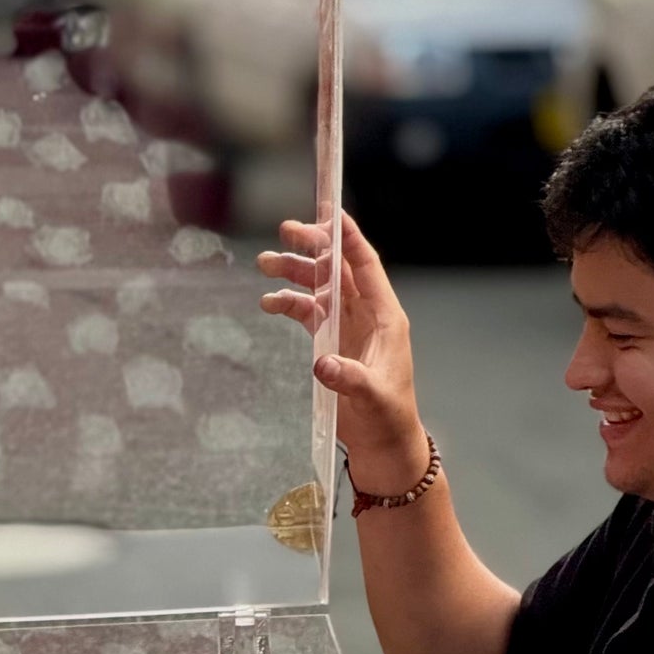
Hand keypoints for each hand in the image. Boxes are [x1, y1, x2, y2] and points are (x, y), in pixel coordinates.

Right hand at [258, 211, 430, 486]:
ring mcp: (348, 328)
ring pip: (320, 289)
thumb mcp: (372, 396)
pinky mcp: (332, 344)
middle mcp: (367, 315)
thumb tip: (322, 363)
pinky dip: (290, 305)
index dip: (348, 238)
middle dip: (313, 248)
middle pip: (337, 270)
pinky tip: (270, 302)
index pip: (365, 266)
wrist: (381, 442)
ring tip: (266, 264)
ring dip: (295, 275)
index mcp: (385, 317)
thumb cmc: (387, 417)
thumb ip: (348, 377)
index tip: (329, 211)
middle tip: (286, 232)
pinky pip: (309, 315)